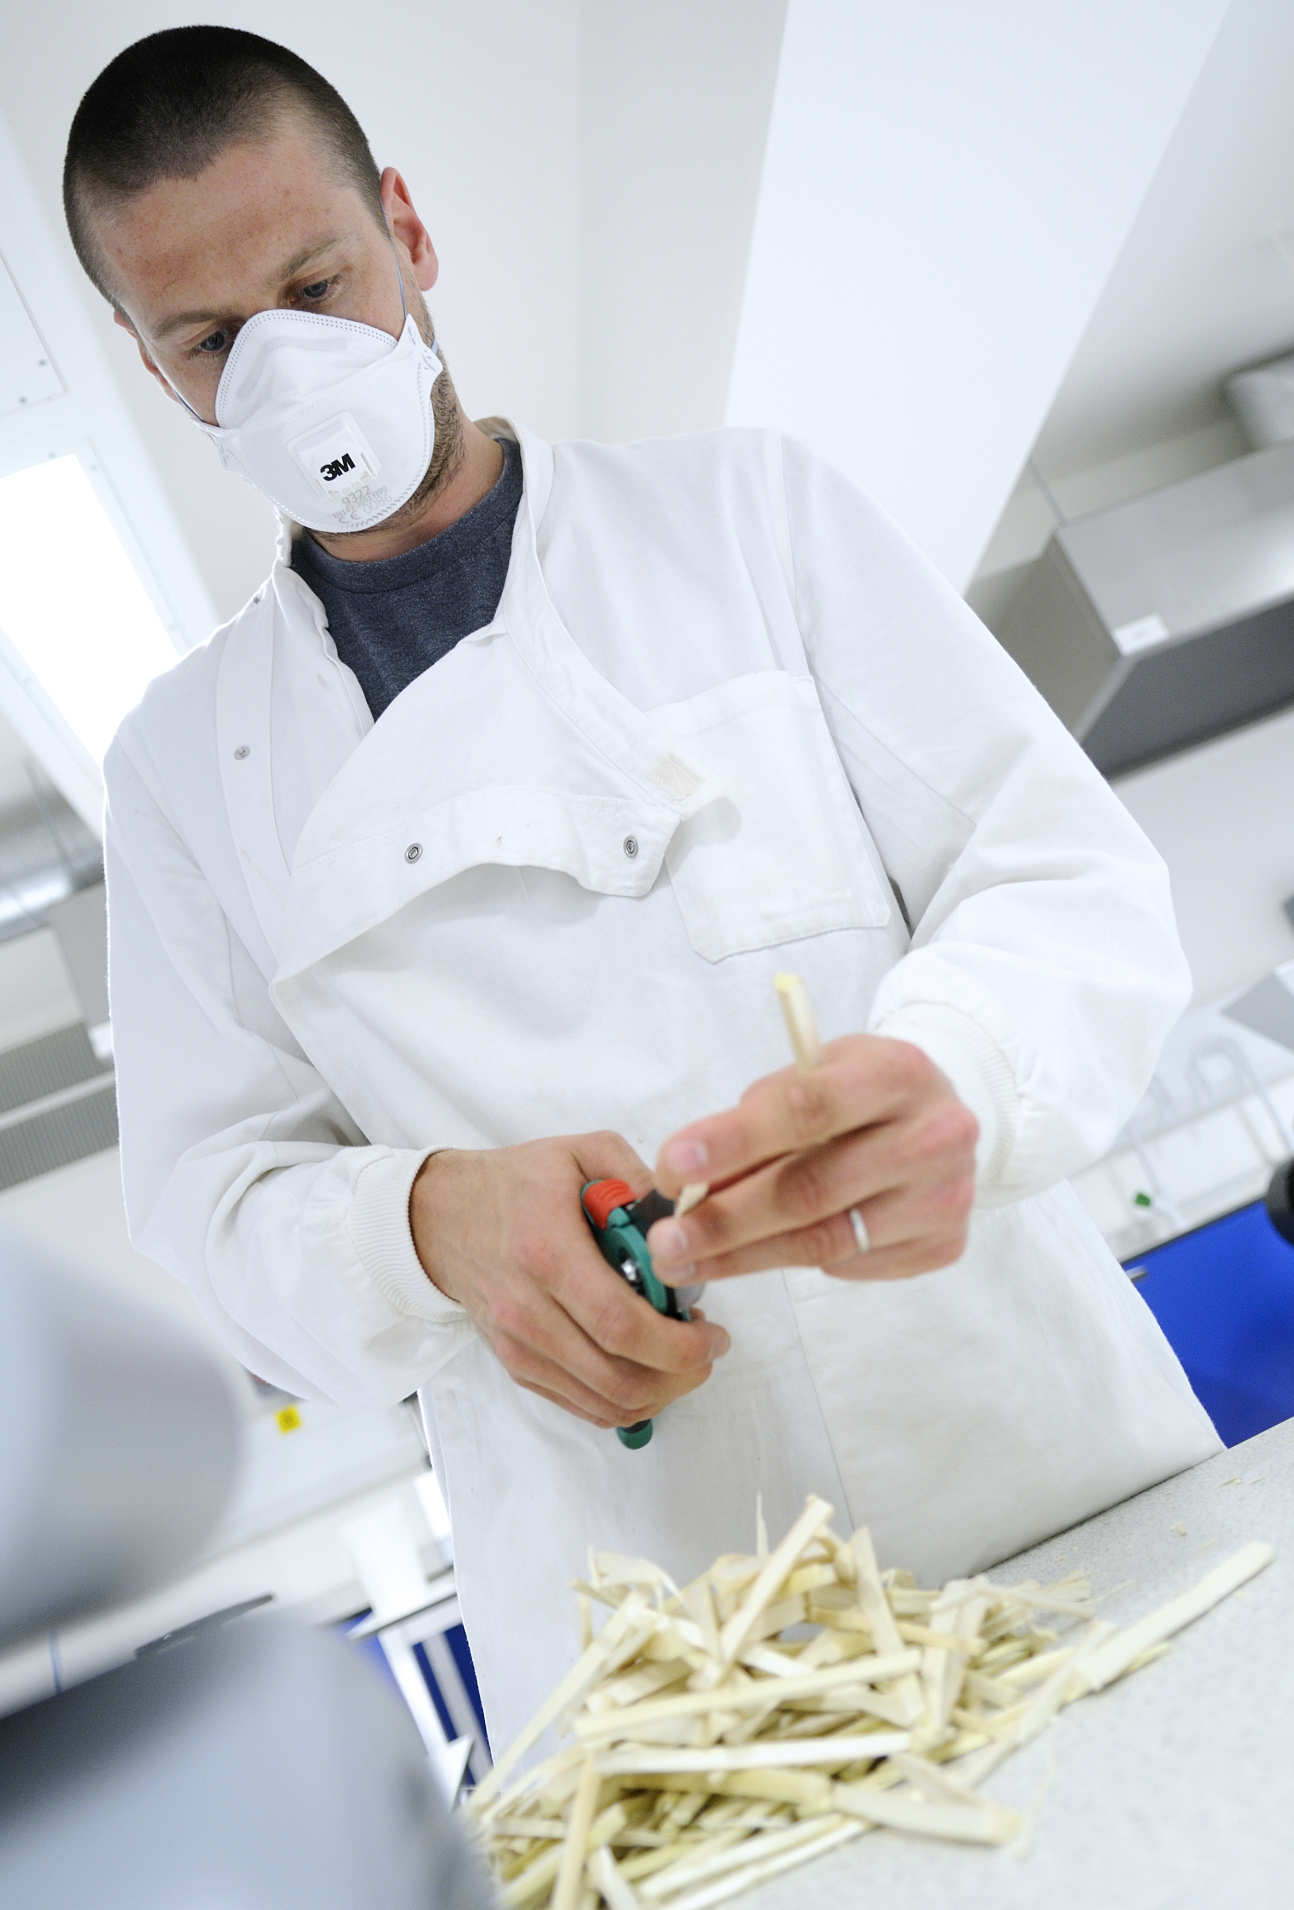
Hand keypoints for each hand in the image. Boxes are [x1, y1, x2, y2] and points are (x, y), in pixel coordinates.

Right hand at [409, 1133, 728, 1429]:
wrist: (442, 1219)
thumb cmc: (514, 1184)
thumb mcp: (579, 1152)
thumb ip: (635, 1175)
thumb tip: (683, 1215)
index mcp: (548, 1253)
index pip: (619, 1324)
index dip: (677, 1343)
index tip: (713, 1332)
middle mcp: (528, 1311)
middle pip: (617, 1376)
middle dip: (680, 1374)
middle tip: (708, 1348)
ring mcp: (519, 1347)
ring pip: (605, 1402)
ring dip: (660, 1392)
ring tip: (683, 1357)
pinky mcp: (518, 1367)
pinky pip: (584, 1407)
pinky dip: (628, 1400)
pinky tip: (649, 1368)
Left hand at [648, 1037, 978, 1284]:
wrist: (942, 1118)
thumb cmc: (858, 1091)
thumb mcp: (814, 1074)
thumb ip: (759, 1118)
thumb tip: (689, 1183)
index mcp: (898, 1073)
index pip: (806, 1109)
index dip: (733, 1140)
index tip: (670, 1166)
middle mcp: (935, 1137)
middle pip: (813, 1188)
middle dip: (726, 1218)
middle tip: (665, 1238)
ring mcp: (944, 1198)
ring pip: (825, 1241)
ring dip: (743, 1256)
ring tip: (684, 1260)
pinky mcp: (942, 1246)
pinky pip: (849, 1266)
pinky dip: (794, 1261)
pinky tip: (757, 1254)